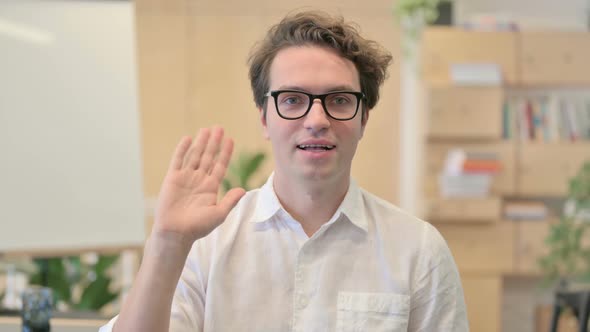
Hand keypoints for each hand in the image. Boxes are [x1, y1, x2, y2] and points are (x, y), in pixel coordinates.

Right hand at [152, 127, 245, 247]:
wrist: (176, 233)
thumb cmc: (197, 227)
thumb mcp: (218, 214)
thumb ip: (230, 201)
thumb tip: (243, 190)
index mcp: (211, 187)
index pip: (220, 166)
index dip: (225, 153)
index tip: (231, 140)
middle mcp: (199, 180)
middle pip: (208, 157)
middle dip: (214, 143)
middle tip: (219, 128)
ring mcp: (186, 178)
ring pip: (194, 155)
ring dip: (201, 142)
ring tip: (207, 129)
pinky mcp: (172, 178)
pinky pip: (178, 160)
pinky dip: (182, 149)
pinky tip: (188, 138)